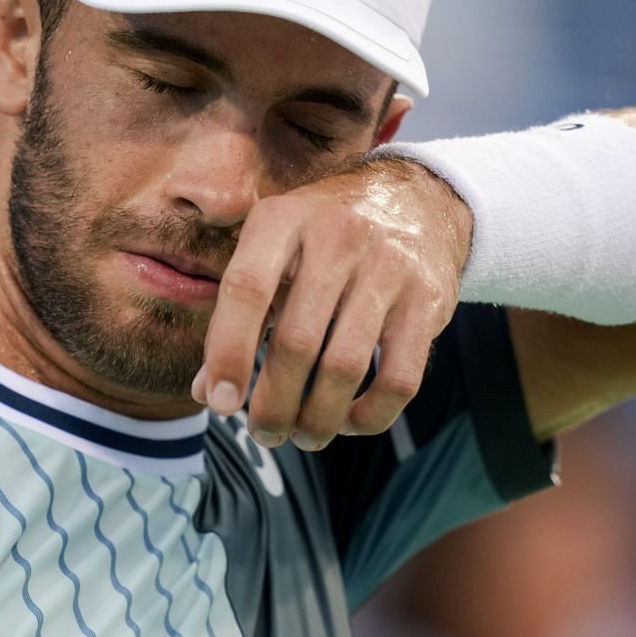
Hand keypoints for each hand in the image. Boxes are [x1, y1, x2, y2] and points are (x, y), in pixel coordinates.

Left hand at [190, 155, 471, 449]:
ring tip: (304, 436)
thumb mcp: (271, 254)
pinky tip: (349, 421)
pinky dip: (370, 415)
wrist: (415, 200)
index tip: (221, 404)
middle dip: (274, 404)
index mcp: (283, 219)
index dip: (228, 354)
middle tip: (265, 432)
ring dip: (318, 418)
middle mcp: (337, 235)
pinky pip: (400, 378)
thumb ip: (236, 317)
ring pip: (345, 367)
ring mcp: (388, 266)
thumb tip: (208, 393)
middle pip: (296, 341)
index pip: (246, 290)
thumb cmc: (321, 240)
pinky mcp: (428, 299)